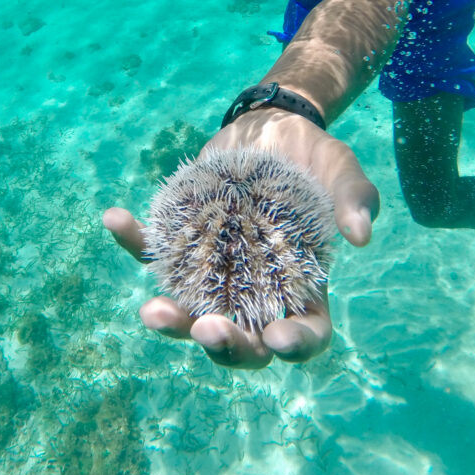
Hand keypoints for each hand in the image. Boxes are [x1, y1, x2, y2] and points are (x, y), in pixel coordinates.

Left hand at [103, 108, 378, 368]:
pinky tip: (115, 219)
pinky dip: (132, 240)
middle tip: (206, 328)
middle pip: (241, 342)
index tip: (277, 336)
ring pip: (190, 313)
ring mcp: (214, 274)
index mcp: (303, 289)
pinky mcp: (182, 245)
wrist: (270, 129)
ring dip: (170, 320)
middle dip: (223, 346)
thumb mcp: (341, 171)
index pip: (306, 334)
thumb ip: (356, 199)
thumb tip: (360, 236)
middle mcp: (256, 294)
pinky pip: (153, 253)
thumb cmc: (313, 160)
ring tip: (151, 311)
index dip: (295, 345)